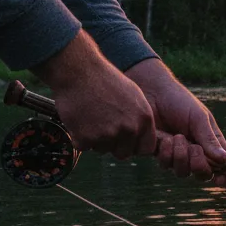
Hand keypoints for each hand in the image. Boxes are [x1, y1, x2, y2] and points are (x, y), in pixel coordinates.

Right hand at [35, 31, 156, 158]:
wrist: (79, 71)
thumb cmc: (106, 81)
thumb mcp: (134, 97)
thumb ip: (139, 119)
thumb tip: (140, 138)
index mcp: (144, 119)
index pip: (146, 148)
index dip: (135, 146)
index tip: (127, 141)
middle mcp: (129, 129)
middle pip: (123, 153)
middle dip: (114, 146)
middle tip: (103, 128)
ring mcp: (107, 135)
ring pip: (102, 150)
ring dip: (96, 139)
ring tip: (91, 117)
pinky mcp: (86, 138)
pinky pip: (84, 146)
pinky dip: (79, 136)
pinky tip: (80, 118)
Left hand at [125, 58, 225, 181]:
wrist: (152, 93)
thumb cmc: (180, 101)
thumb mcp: (198, 118)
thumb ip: (210, 139)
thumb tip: (225, 160)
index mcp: (211, 143)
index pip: (223, 165)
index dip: (225, 176)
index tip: (222, 179)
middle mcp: (196, 152)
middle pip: (202, 175)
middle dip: (199, 165)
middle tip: (194, 148)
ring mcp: (178, 154)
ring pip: (183, 173)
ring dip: (180, 157)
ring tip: (176, 137)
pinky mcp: (160, 154)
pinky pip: (165, 165)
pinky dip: (166, 153)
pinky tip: (164, 138)